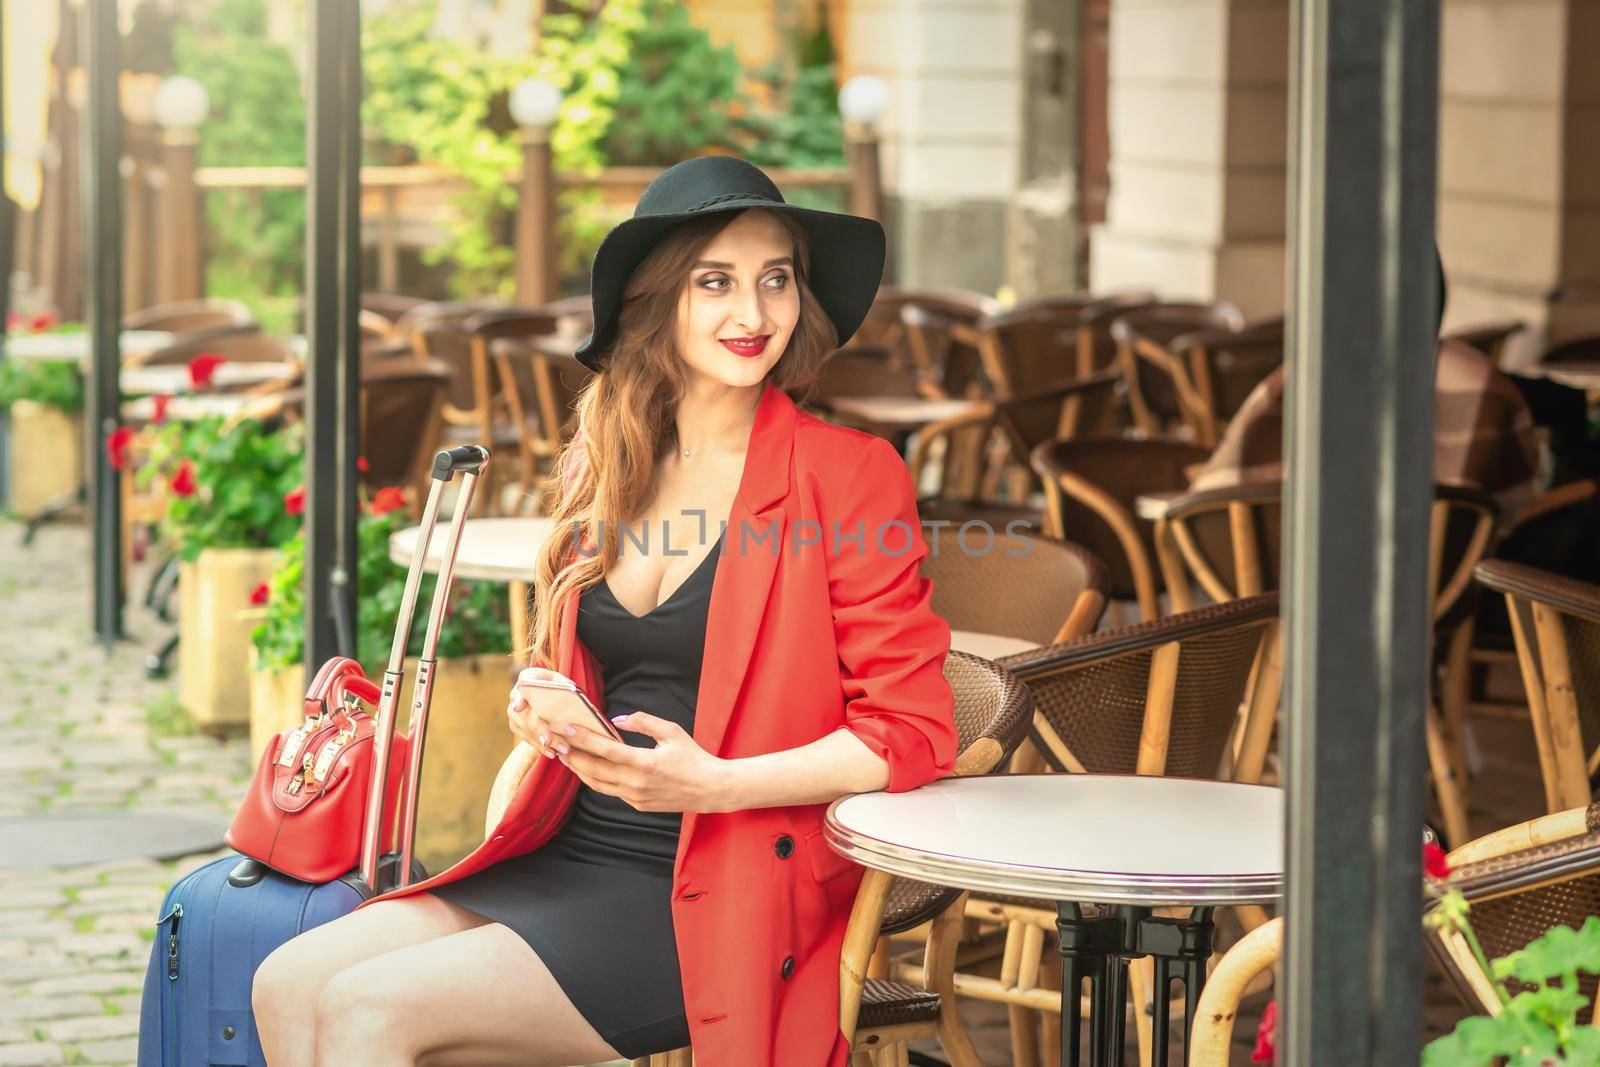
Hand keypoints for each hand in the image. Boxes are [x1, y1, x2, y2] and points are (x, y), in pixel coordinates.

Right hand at [506, 666, 579, 760]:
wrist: (549, 694)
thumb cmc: (561, 688)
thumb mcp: (566, 684)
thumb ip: (568, 691)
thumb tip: (575, 704)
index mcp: (529, 677)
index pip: (523, 684)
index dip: (520, 696)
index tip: (519, 707)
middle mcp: (516, 694)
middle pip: (525, 712)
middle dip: (540, 728)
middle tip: (551, 740)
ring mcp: (513, 711)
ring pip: (525, 728)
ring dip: (543, 741)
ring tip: (562, 749)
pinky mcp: (515, 725)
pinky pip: (526, 737)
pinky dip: (540, 746)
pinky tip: (553, 752)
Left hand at [555, 711, 735, 813]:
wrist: (710, 790)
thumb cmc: (693, 757)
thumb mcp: (672, 732)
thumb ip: (644, 722)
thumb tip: (619, 719)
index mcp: (646, 763)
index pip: (606, 750)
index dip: (584, 740)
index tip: (566, 729)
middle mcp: (637, 783)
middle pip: (595, 770)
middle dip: (572, 755)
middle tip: (555, 742)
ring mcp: (636, 797)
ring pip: (598, 784)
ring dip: (579, 770)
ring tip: (565, 756)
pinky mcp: (638, 805)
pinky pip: (611, 791)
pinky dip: (596, 779)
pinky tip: (588, 769)